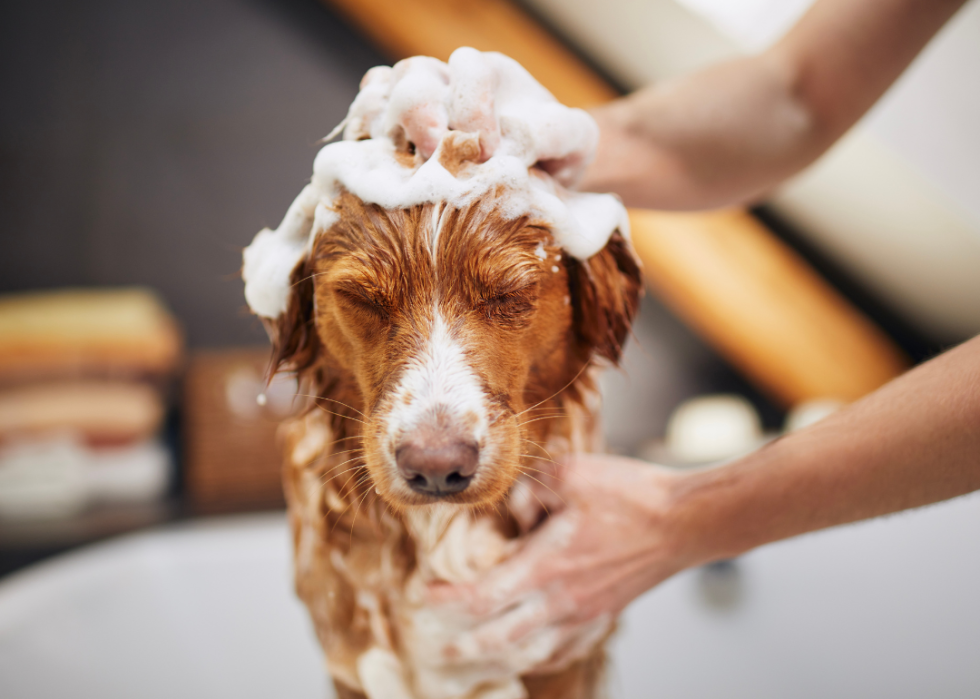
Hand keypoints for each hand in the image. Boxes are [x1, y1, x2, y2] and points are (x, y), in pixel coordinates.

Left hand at [426, 454, 689, 673]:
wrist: (685, 520)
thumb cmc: (630, 495)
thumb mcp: (567, 474)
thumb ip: (527, 491)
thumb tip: (511, 512)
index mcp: (545, 567)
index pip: (480, 597)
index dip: (446, 600)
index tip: (424, 595)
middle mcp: (561, 601)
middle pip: (499, 638)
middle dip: (464, 645)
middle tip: (439, 649)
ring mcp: (586, 614)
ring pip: (531, 652)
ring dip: (497, 659)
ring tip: (477, 662)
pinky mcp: (606, 614)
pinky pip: (566, 649)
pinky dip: (541, 657)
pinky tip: (532, 655)